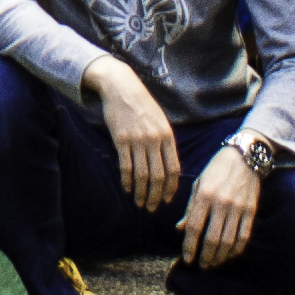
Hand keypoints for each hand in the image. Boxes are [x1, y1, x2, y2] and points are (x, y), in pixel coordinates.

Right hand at [94, 68, 184, 214]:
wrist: (121, 86)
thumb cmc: (141, 104)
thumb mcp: (160, 120)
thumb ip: (165, 142)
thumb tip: (167, 167)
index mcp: (167, 136)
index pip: (173, 169)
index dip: (171, 188)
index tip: (166, 200)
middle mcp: (155, 140)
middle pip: (159, 176)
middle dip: (156, 196)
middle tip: (152, 208)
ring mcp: (138, 140)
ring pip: (142, 175)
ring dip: (141, 193)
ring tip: (139, 203)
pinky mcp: (121, 139)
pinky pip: (126, 166)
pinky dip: (127, 181)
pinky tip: (127, 189)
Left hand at [180, 141, 263, 268]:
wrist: (245, 157)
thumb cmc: (216, 170)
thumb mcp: (198, 184)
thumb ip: (190, 208)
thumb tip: (179, 229)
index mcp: (204, 195)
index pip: (193, 227)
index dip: (189, 246)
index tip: (187, 258)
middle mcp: (221, 203)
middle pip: (212, 238)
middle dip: (205, 256)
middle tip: (201, 265)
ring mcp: (238, 208)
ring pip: (228, 241)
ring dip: (220, 256)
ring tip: (213, 263)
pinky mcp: (251, 211)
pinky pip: (244, 236)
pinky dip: (236, 250)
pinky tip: (229, 255)